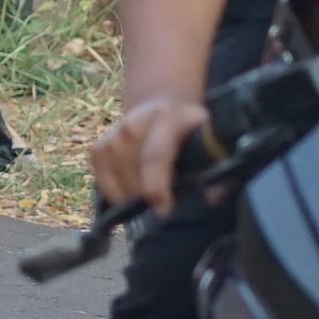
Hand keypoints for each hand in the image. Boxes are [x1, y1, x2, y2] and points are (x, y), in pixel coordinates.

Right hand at [89, 96, 206, 214]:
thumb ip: (218, 169)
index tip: (163, 211)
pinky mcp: (99, 146)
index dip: (156, 186)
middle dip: (144, 194)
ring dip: (128, 194)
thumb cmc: (191, 131)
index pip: (154, 156)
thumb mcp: (212, 142)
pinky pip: (101, 177)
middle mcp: (134, 122)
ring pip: (114, 174)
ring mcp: (113, 133)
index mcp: (167, 119)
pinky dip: (113, 192)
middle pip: (131, 167)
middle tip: (160, 207)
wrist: (162, 107)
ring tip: (146, 202)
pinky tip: (128, 197)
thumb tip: (210, 197)